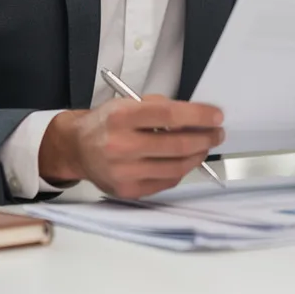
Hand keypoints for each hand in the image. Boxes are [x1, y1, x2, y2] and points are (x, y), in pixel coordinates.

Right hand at [39, 95, 223, 198]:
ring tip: (204, 146)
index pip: (169, 115)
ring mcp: (124, 172)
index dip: (198, 116)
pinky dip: (181, 170)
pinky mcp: (128, 190)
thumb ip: (160, 108)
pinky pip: (166, 181)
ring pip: (176, 167)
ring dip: (197, 156)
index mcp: (121, 117)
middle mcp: (121, 145)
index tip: (216, 116)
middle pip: (176, 144)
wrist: (77, 148)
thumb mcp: (127, 103)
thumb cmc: (106, 123)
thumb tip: (196, 118)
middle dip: (205, 138)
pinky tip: (185, 160)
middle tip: (217, 133)